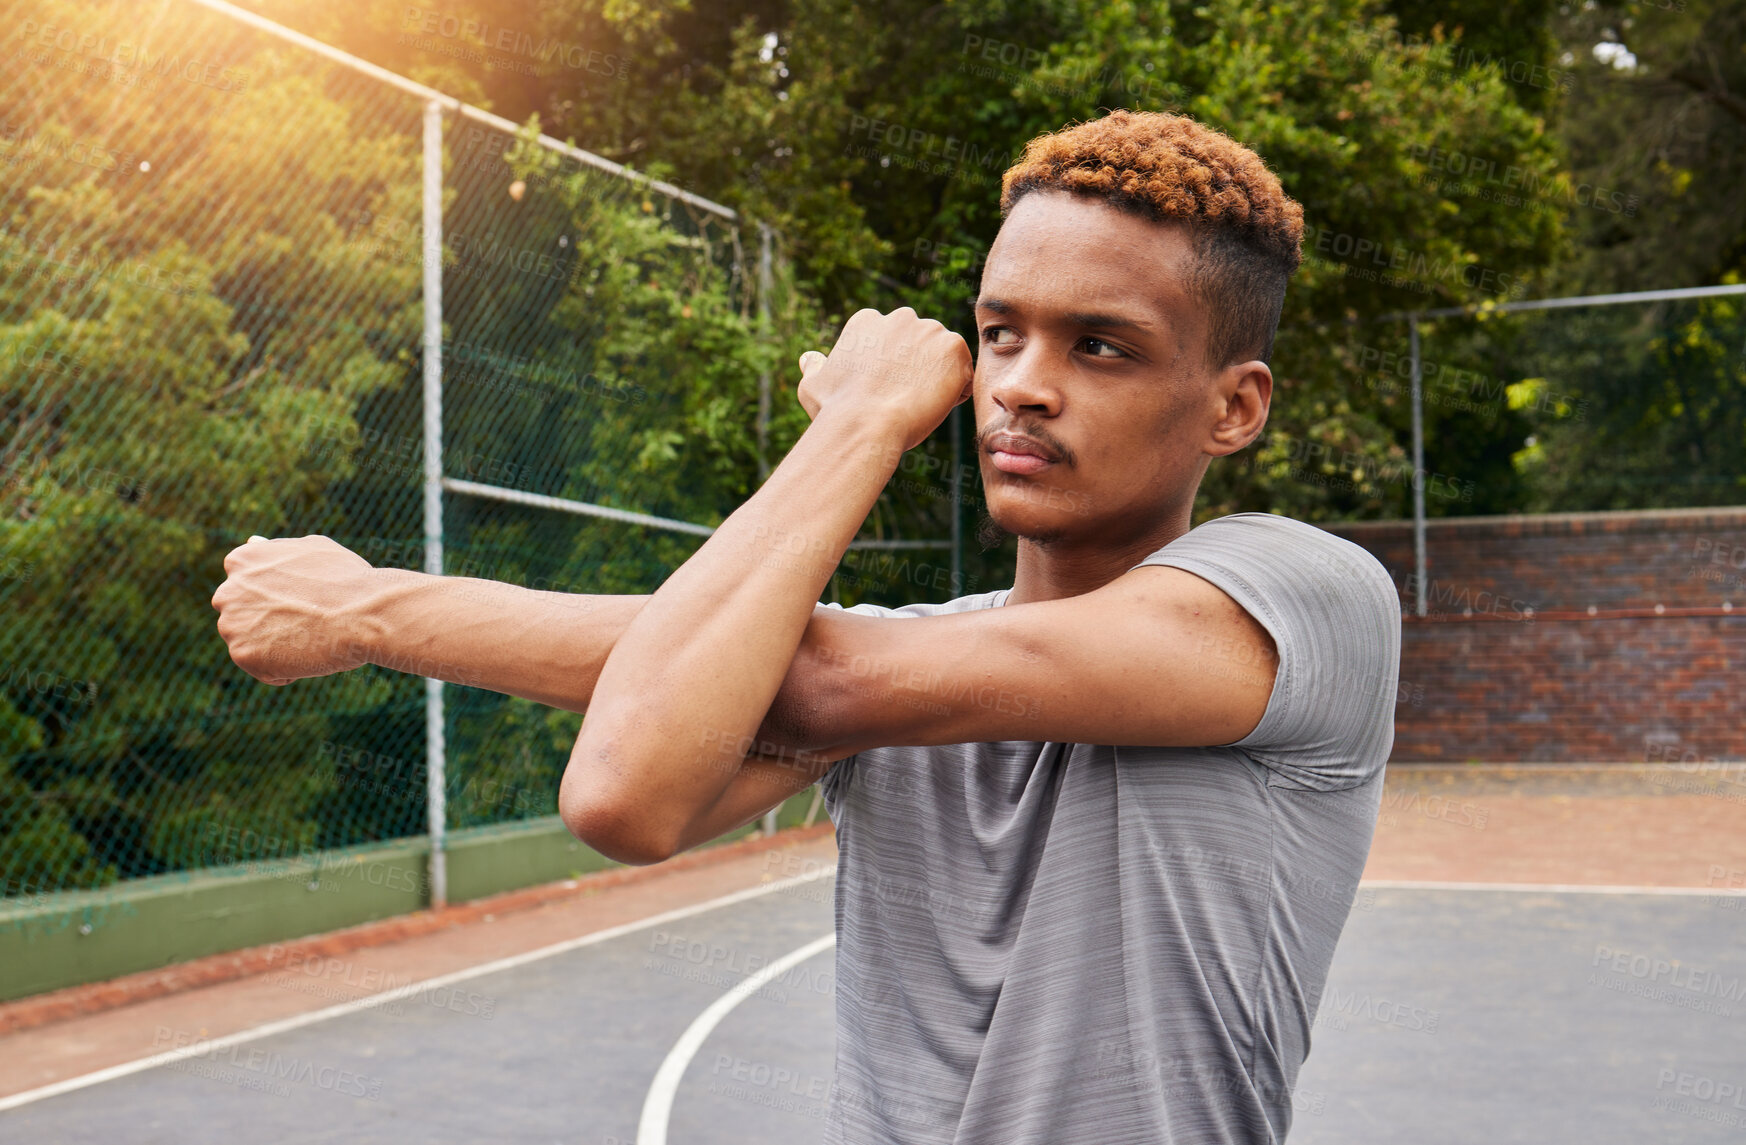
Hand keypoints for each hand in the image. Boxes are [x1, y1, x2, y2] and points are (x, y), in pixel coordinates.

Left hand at [212, 535, 375, 684]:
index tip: (304, 601)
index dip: (279, 599)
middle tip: (308, 622)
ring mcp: (232, 625)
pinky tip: (310, 654)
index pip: (247, 588)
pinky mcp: (243, 655)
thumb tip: (251, 541)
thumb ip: (276, 550)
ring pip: (253, 645)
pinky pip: (265, 671)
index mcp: (241, 562)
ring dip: (279, 647)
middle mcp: (227, 592)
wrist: (364, 614)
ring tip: (312, 637)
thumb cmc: (347, 580)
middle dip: (270, 623)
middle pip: (244, 617)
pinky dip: (288, 670)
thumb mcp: (312, 549)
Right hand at [795, 307, 972, 450]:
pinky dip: (957, 389)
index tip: (886, 389)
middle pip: (919, 344)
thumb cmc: (836, 410)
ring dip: (938, 378)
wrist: (866, 424)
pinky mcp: (954, 348)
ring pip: (943, 357)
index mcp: (867, 320)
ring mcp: (929, 329)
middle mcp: (900, 317)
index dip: (892, 369)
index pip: (891, 341)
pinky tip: (936, 405)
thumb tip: (810, 358)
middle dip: (918, 367)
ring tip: (919, 404)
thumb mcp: (814, 385)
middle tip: (905, 398)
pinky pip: (964, 371)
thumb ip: (814, 368)